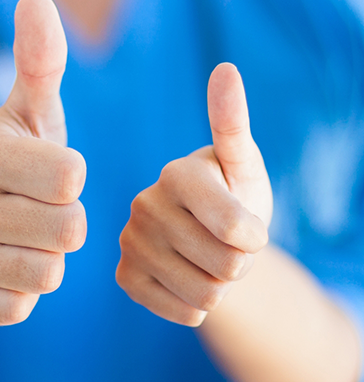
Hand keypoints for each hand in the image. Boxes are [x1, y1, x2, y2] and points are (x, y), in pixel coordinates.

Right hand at [0, 0, 86, 324]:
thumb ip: (39, 62)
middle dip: (62, 223)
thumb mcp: (23, 114)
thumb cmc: (2, 167)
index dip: (68, 179)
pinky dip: (16, 292)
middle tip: (31, 212)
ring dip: (42, 259)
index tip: (42, 175)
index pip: (73, 177)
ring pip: (47, 273)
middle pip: (68, 230)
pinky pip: (19, 307)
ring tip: (14, 241)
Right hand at [116, 63, 271, 325]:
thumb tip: (225, 69)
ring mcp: (130, 243)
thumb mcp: (244, 166)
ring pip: (205, 295)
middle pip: (226, 266)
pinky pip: (181, 311)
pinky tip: (187, 281)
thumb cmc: (233, 196)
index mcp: (176, 174)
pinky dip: (196, 305)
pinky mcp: (125, 277)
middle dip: (240, 264)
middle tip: (227, 246)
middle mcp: (144, 205)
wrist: (204, 240)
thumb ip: (234, 124)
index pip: (238, 230)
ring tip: (208, 262)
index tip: (249, 227)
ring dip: (221, 286)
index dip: (256, 238)